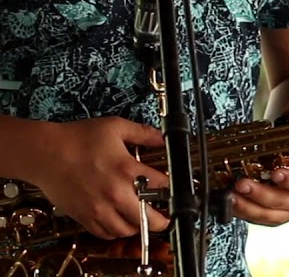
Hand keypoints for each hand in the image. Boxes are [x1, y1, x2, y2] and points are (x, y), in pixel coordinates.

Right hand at [27, 117, 170, 238]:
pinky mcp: (83, 216)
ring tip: (140, 220)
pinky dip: (114, 231)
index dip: (170, 188)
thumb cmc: (77, 139)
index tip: (170, 189)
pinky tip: (118, 222)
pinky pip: (103, 233)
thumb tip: (161, 138)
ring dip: (136, 227)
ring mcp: (98, 208)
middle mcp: (115, 193)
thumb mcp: (116, 127)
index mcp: (127, 170)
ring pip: (125, 231)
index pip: (161, 186)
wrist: (45, 153)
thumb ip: (143, 133)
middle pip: (147, 219)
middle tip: (164, 219)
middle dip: (160, 221)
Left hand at [230, 100, 288, 225]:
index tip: (276, 173)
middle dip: (262, 194)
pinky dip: (244, 213)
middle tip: (242, 183)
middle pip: (285, 202)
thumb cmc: (288, 149)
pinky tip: (230, 203)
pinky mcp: (269, 217)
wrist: (284, 165)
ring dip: (250, 207)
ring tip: (231, 195)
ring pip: (270, 215)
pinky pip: (258, 219)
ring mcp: (286, 211)